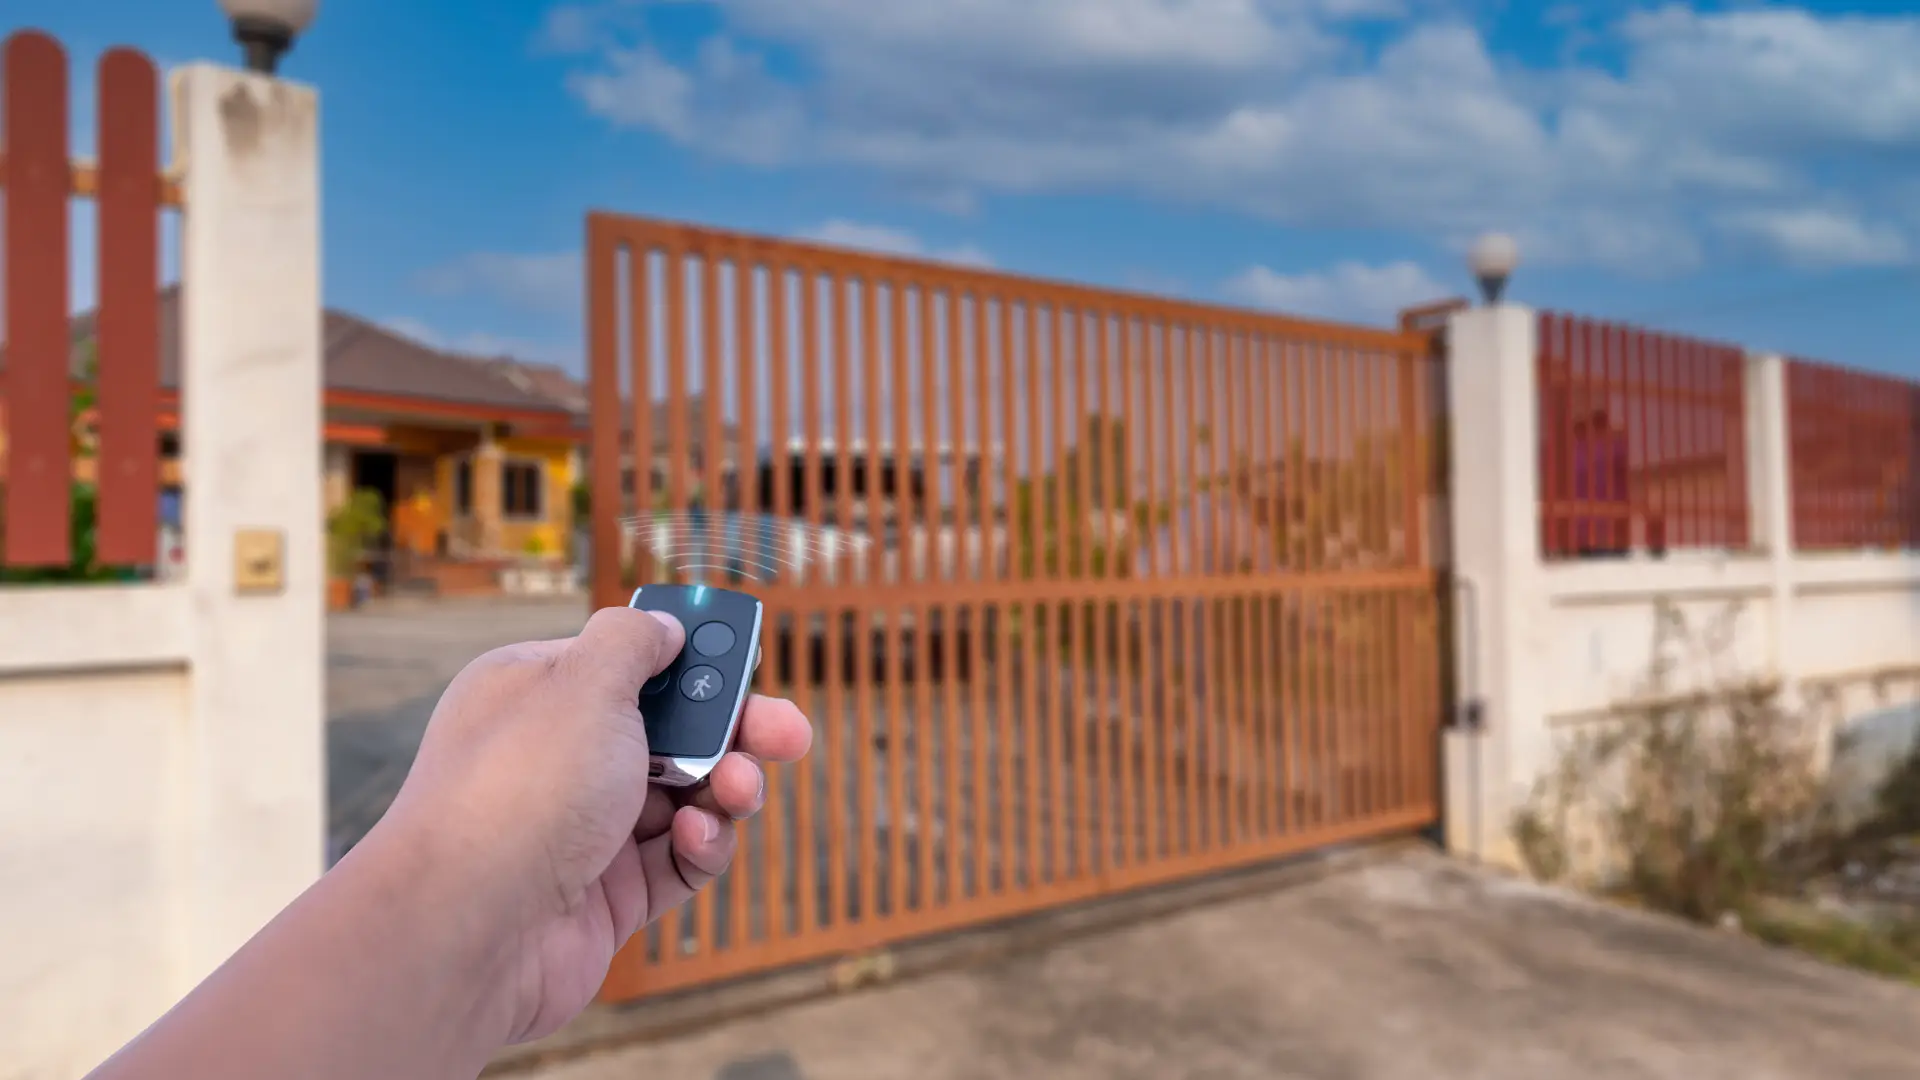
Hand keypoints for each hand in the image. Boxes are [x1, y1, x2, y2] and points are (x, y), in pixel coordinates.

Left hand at [374, 606, 811, 1044]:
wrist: (468, 926)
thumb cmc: (518, 790)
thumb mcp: (584, 682)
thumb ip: (633, 643)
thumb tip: (663, 627)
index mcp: (539, 692)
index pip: (628, 662)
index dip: (692, 662)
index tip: (747, 660)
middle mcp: (558, 758)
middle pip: (670, 730)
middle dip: (734, 730)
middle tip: (790, 735)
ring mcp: (582, 828)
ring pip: (684, 795)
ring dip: (724, 787)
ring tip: (737, 789)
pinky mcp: (606, 894)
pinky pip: (676, 860)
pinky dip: (700, 844)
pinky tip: (697, 836)